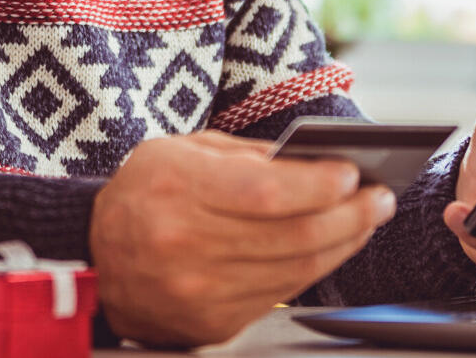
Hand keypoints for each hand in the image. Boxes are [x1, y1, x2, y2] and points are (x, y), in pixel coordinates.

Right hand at [92, 131, 394, 346]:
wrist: (96, 262)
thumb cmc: (145, 195)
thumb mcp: (181, 152)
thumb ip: (248, 156)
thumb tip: (319, 163)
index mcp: (176, 188)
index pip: (268, 191)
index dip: (320, 184)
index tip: (353, 173)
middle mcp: (185, 245)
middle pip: (294, 234)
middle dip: (350, 214)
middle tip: (379, 199)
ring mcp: (198, 292)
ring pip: (296, 269)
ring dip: (343, 244)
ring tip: (364, 220)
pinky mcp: (211, 324)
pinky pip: (281, 296)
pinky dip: (314, 270)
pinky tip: (331, 248)